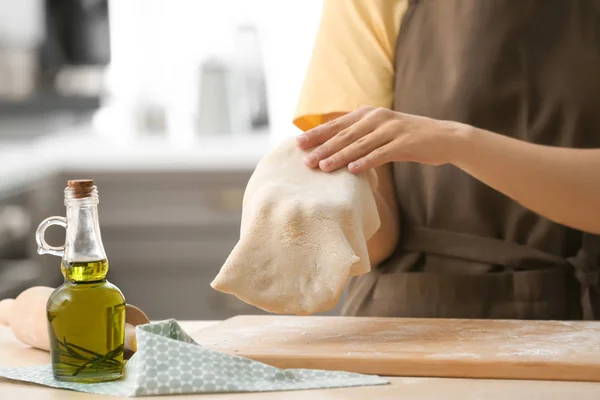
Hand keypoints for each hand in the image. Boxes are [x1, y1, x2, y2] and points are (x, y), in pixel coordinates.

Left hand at [296, 106, 467, 172]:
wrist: (443, 137)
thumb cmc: (406, 137)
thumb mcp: (381, 130)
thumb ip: (359, 134)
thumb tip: (330, 145)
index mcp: (368, 114)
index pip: (337, 125)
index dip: (317, 134)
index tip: (298, 144)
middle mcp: (377, 118)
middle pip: (344, 135)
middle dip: (323, 148)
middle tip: (305, 161)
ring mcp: (391, 129)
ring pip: (359, 145)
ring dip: (339, 156)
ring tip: (322, 167)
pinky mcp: (404, 143)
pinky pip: (381, 154)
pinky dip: (366, 161)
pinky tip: (352, 170)